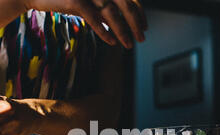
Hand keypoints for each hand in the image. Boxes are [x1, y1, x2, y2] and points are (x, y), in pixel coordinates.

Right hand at [24, 0, 146, 48]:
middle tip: (142, 39)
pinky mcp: (75, 0)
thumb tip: (118, 22)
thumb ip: (103, 8)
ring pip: (112, 12)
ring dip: (123, 31)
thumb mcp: (87, 2)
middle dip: (135, 23)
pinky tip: (112, 42)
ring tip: (128, 45)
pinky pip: (94, 17)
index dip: (139, 13)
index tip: (144, 28)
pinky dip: (104, 31)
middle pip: (125, 4)